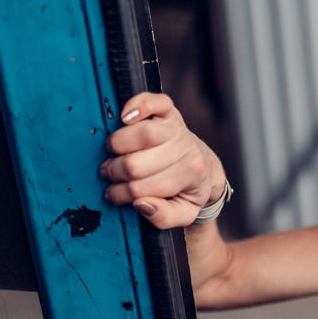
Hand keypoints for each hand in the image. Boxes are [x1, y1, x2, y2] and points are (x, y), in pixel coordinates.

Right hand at [100, 92, 225, 228]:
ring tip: (114, 155)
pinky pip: (154, 102)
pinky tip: (125, 117)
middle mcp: (185, 150)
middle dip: (115, 173)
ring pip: (140, 135)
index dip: (121, 194)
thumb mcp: (183, 212)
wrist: (206, 168)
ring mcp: (177, 129)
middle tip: (111, 175)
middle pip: (134, 164)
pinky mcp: (170, 112)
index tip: (115, 195)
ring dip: (116, 147)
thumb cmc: (188, 190)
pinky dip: (138, 105)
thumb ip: (164, 216)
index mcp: (189, 176)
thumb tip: (141, 203)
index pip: (141, 189)